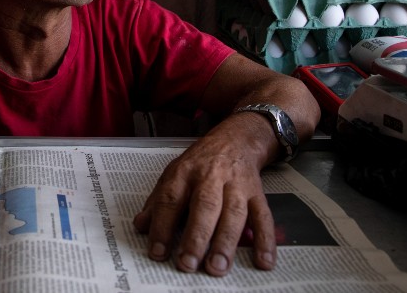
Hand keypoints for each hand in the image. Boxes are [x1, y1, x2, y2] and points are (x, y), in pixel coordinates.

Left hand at [133, 117, 276, 275]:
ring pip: (233, 213)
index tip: (158, 252)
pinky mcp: (257, 192)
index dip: (162, 226)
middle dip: (196, 236)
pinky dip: (265, 240)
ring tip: (218, 266)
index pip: (171, 199)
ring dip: (226, 241)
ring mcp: (237, 184)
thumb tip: (140, 226)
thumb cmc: (201, 162)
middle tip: (188, 263)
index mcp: (185, 172)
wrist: (236, 139)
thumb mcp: (174, 173)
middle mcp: (211, 176)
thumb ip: (158, 201)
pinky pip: (263, 216)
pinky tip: (264, 261)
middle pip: (204, 206)